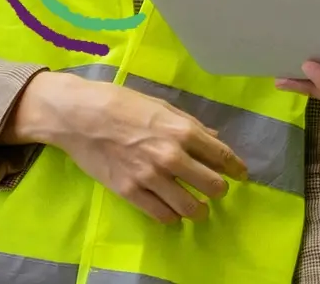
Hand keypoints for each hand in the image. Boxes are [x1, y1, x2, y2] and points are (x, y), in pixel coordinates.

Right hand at [2, 71, 248, 222]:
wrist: (78, 115)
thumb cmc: (119, 103)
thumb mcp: (160, 105)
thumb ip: (190, 125)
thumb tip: (214, 140)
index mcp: (181, 130)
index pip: (222, 156)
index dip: (236, 168)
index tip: (241, 174)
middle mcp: (171, 156)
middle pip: (212, 186)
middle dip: (219, 190)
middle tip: (215, 189)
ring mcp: (150, 177)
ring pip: (190, 207)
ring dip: (199, 209)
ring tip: (198, 207)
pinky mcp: (130, 192)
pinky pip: (163, 215)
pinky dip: (173, 216)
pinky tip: (173, 210)